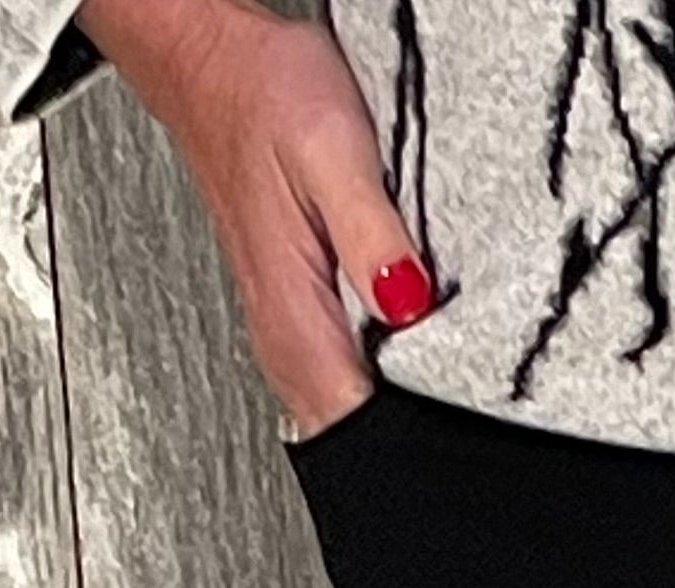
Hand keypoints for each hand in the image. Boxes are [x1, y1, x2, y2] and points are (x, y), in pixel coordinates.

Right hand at [73, 0, 436, 435]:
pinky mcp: (299, 317)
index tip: (453, 407)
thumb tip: (409, 305)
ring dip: (399, 394)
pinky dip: (382, 364)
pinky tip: (403, 332)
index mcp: (295, 312)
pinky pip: (344, 372)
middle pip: (357, 430)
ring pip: (350, 407)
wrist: (219, 69)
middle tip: (454, 377)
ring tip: (433, 350)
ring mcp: (289, 332)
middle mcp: (285, 336)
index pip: (356, 424)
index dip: (412, 431)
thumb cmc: (268, 98)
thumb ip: (372, 237)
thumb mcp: (334, 152)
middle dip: (413, 422)